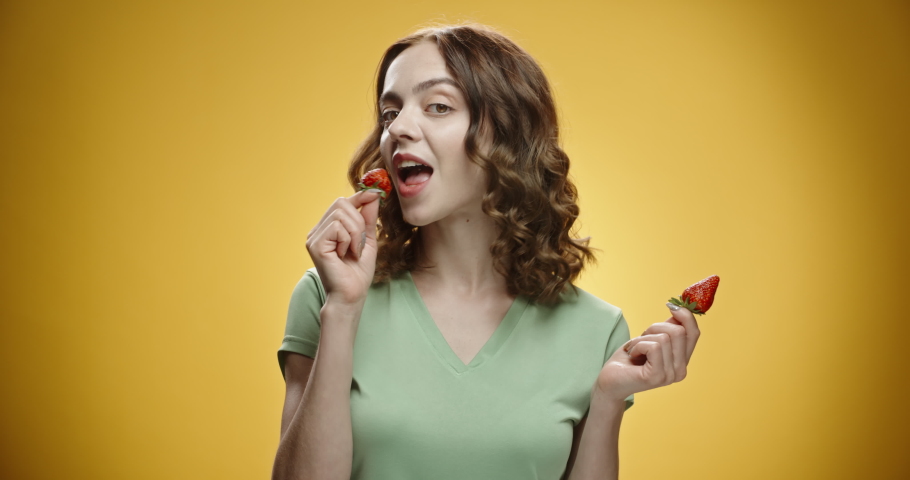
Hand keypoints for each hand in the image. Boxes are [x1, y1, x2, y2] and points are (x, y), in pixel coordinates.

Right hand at [305, 190, 381, 305]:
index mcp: (328, 228)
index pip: (342, 202)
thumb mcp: (367, 240)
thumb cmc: (358, 272)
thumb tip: (372, 193)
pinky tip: (346, 255)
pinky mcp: (315, 244)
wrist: (351, 295)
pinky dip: (348, 240)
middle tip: (360, 243)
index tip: (375, 193)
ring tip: (354, 251)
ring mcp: (314, 237)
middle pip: (341, 203)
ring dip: (355, 233)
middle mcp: (318, 230)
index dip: (359, 196)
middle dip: (359, 221)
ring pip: (341, 214)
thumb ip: (368, 218)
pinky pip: (337, 227)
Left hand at [594, 305, 700, 402]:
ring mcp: (670, 375)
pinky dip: (638, 345)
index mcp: (682, 361)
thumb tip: (680, 309)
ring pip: (664, 338)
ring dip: (643, 338)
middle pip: (679, 332)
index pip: (694, 333)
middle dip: (655, 327)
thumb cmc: (628, 359)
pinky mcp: (657, 376)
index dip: (686, 315)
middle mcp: (680, 370)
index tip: (670, 305)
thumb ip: (667, 328)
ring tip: (634, 349)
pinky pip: (653, 346)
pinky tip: (632, 355)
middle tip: (641, 337)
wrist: (609, 381)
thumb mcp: (650, 338)